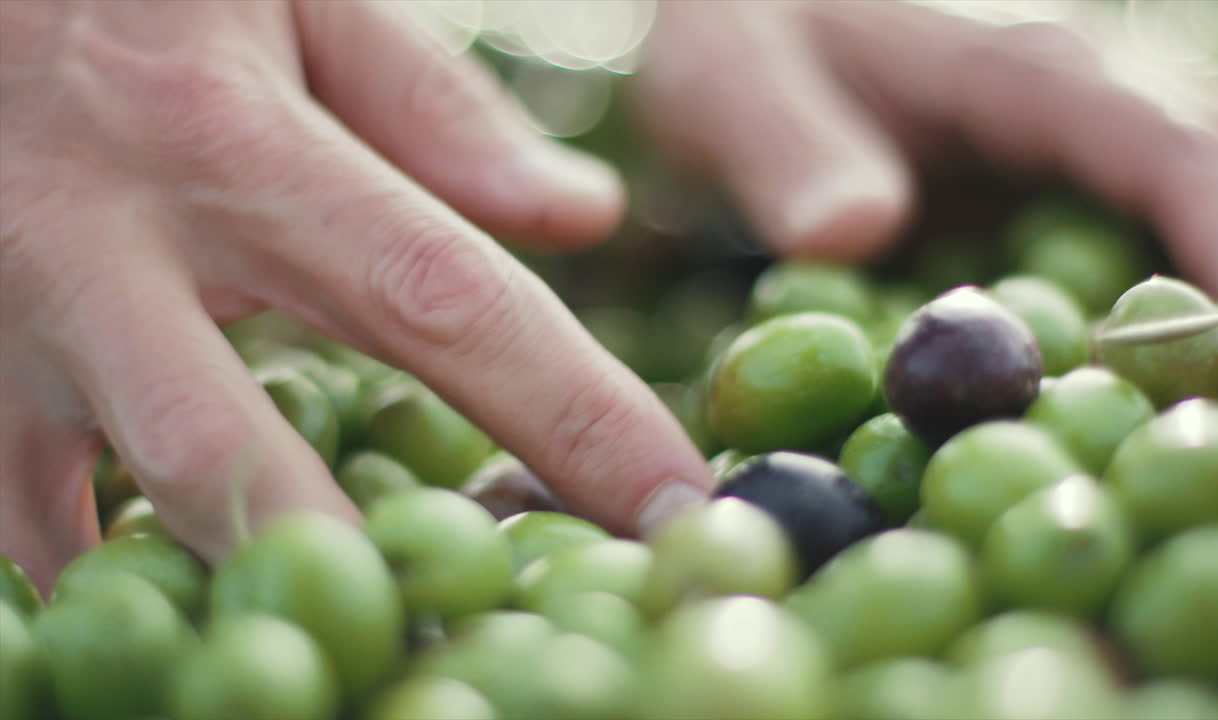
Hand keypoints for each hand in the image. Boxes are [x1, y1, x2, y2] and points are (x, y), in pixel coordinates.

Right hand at [0, 0, 712, 593]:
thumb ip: (435, 106)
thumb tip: (581, 216)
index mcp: (233, 144)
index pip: (445, 301)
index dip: (572, 416)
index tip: (675, 511)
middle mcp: (108, 246)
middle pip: (236, 456)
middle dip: (353, 569)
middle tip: (472, 646)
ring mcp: (5, 322)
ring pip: (91, 516)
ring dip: (214, 604)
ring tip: (325, 667)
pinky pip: (12, 515)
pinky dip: (97, 578)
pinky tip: (186, 610)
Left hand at [634, 0, 1217, 299]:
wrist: (742, 46)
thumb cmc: (738, 57)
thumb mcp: (727, 87)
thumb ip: (784, 150)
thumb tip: (856, 230)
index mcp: (1019, 77)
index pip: (1161, 148)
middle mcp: (1084, 106)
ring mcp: (1087, 155)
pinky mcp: (1067, 203)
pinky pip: (1160, 242)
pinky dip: (1186, 302)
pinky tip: (1161, 383)